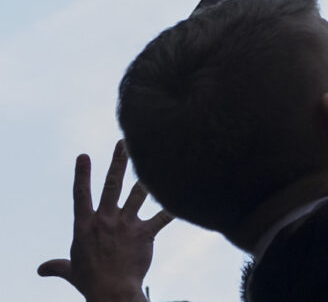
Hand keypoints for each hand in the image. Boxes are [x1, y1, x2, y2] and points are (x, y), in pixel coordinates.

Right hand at [37, 141, 170, 301]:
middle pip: (112, 185)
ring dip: (147, 178)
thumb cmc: (91, 281)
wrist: (112, 291)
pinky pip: (162, 216)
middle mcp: (105, 220)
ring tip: (156, 161)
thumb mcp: (70, 271)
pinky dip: (173, 206)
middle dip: (118, 162)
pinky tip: (184, 195)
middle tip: (124, 143)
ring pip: (139, 194)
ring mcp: (125, 224)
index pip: (80, 195)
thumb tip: (41, 270)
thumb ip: (57, 266)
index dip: (82, 175)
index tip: (83, 156)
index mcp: (84, 225)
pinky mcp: (144, 233)